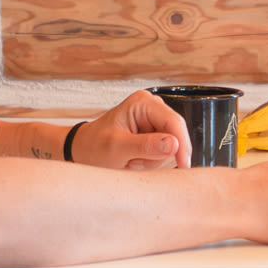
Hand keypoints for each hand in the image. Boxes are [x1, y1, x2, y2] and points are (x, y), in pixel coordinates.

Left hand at [70, 90, 191, 169]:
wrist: (84, 152)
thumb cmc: (94, 146)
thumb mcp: (117, 148)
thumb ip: (145, 146)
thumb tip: (174, 144)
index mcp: (143, 103)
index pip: (173, 122)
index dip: (182, 144)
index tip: (183, 164)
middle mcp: (153, 108)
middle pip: (176, 135)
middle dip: (159, 155)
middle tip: (135, 162)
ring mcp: (156, 122)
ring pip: (173, 147)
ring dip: (154, 161)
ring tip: (132, 160)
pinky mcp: (157, 135)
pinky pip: (167, 153)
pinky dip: (153, 162)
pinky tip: (137, 160)